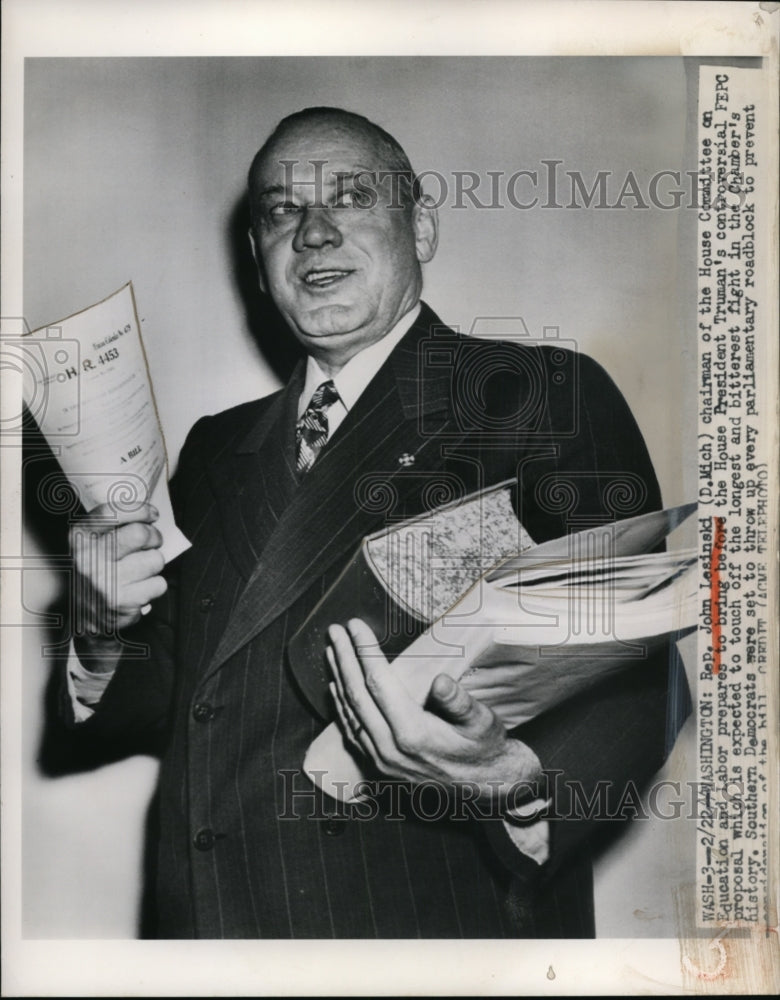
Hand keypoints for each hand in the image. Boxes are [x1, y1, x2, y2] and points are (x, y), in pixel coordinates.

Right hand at [69, 501, 166, 655]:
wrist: (82, 615)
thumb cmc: (95, 570)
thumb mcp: (91, 542)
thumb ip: (113, 524)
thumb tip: (151, 514)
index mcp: (80, 538)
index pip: (114, 512)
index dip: (141, 510)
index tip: (152, 515)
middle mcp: (88, 559)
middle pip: (141, 534)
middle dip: (154, 537)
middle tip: (150, 544)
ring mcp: (104, 583)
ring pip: (155, 560)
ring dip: (154, 565)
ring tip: (139, 571)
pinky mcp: (121, 603)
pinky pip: (159, 584)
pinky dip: (154, 586)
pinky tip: (139, 589)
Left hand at [326, 619, 541, 803]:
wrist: (487, 786)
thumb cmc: (485, 747)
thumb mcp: (483, 722)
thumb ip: (460, 703)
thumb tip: (441, 682)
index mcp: (413, 734)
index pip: (378, 684)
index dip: (364, 652)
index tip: (356, 626)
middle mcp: (390, 749)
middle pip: (357, 696)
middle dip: (344, 659)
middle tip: (335, 630)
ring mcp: (381, 760)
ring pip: (349, 714)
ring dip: (338, 678)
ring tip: (331, 650)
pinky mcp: (379, 766)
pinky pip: (352, 732)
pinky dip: (341, 706)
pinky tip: (335, 688)